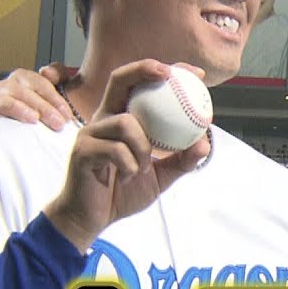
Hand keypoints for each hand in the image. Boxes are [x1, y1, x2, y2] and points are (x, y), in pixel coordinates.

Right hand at [0, 62, 73, 129]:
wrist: (16, 123)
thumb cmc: (36, 106)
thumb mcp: (53, 87)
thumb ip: (58, 74)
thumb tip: (47, 71)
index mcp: (23, 78)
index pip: (40, 84)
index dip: (55, 99)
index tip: (67, 115)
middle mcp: (6, 86)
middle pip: (24, 93)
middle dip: (43, 108)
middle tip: (58, 123)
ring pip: (5, 101)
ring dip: (19, 109)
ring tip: (33, 119)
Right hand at [43, 59, 211, 252]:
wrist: (91, 219)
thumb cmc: (122, 193)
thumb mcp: (160, 176)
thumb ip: (181, 160)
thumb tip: (205, 143)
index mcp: (121, 118)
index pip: (139, 84)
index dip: (164, 71)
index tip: (194, 72)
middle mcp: (104, 119)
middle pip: (120, 79)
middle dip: (144, 69)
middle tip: (169, 74)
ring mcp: (90, 133)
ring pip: (126, 123)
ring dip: (144, 148)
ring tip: (143, 168)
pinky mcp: (82, 151)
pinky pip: (116, 150)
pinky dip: (131, 166)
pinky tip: (127, 178)